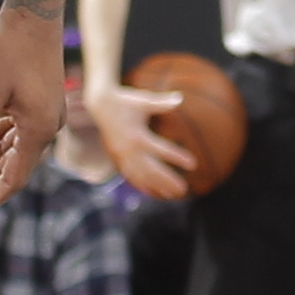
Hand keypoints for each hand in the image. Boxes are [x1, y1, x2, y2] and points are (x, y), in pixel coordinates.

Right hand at [92, 70, 193, 197]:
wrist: (100, 106)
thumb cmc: (126, 101)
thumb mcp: (144, 101)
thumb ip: (162, 103)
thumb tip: (180, 98)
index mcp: (137, 135)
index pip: (161, 150)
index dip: (177, 157)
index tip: (193, 164)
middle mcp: (128, 150)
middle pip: (151, 170)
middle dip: (167, 181)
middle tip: (183, 189)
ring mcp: (121, 156)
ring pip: (140, 176)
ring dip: (156, 186)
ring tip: (172, 195)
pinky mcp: (116, 159)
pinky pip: (129, 176)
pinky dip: (141, 185)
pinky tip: (153, 192)